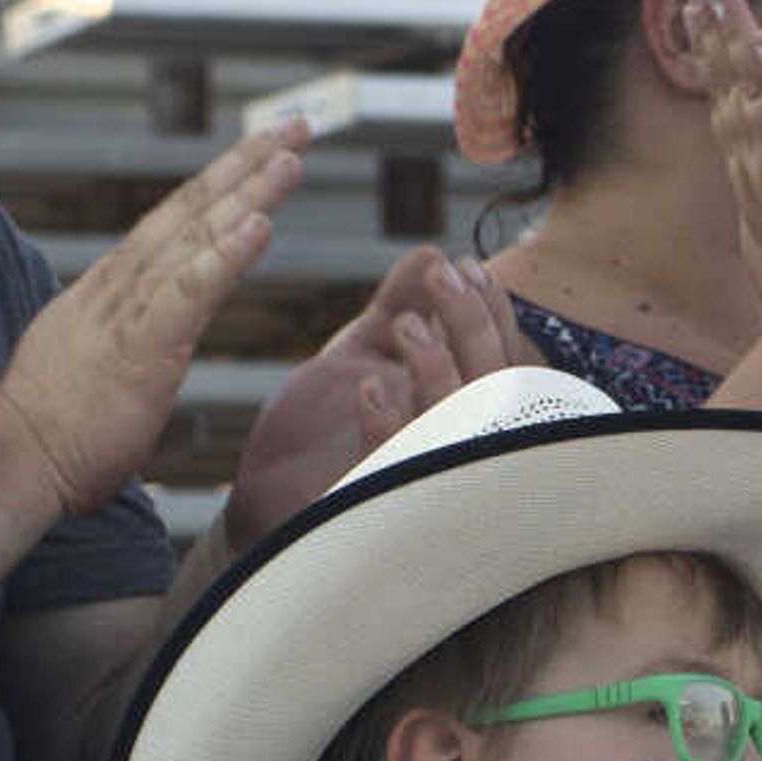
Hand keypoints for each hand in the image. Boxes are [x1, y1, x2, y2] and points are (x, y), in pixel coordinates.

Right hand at [0, 123, 305, 516]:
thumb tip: (138, 332)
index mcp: (111, 289)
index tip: (260, 152)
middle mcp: (120, 287)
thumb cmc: (55, 429)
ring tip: (291, 159)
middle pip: (191, 211)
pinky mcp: (141, 350)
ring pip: (195, 240)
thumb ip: (122, 336)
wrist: (13, 459)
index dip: (218, 184)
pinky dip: (224, 257)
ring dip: (247, 195)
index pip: (172, 222)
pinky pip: (189, 293)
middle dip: (245, 165)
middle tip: (295, 127)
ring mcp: (128, 314)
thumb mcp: (93, 362)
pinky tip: (259, 225)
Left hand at [219, 246, 517, 552]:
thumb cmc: (319, 431)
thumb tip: (431, 253)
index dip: (492, 315)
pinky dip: (387, 427)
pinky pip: (397, 469)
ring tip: (405, 327)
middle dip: (472, 327)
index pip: (500, 362)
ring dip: (436, 369)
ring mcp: (422, 480)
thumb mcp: (363, 352)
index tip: (468, 267)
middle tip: (444, 276)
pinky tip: (368, 389)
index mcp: (456, 413)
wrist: (261, 496)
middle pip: (492, 389)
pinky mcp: (377, 507)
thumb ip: (399, 305)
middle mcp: (452, 449)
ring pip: (457, 426)